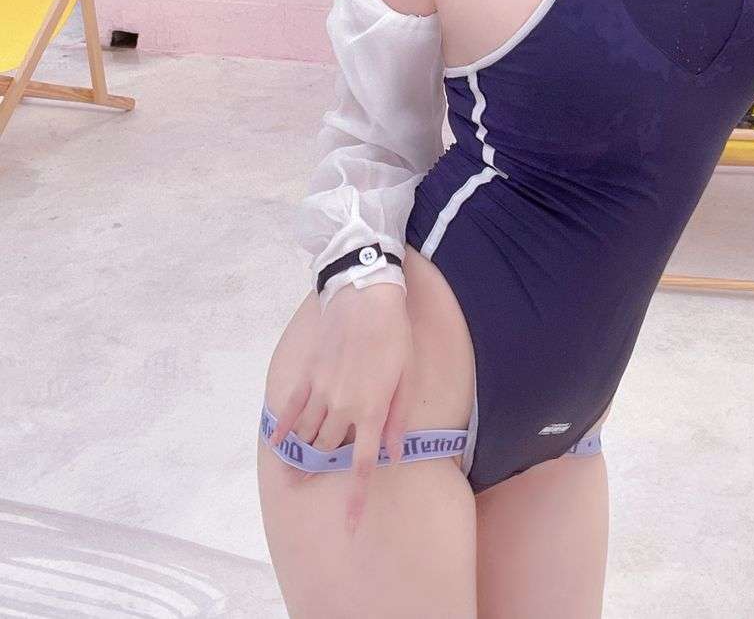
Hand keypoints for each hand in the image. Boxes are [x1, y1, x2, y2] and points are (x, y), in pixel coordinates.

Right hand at [265, 282, 413, 533]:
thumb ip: (396, 419)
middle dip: (319, 473)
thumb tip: (392, 455)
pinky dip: (285, 429)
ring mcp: (321, 391)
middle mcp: (343, 407)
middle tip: (311, 490)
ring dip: (301, 458)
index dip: (355, 498)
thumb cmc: (394, 335)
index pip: (361, 464)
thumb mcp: (407, 376)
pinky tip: (279, 444)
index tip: (350, 526)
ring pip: (308, 435)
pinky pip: (291, 409)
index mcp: (371, 410)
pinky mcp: (308, 375)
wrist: (365, 295)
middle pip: (327, 451)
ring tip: (294, 477)